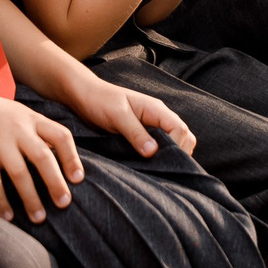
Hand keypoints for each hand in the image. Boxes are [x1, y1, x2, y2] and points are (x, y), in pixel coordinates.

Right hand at [0, 80, 80, 223]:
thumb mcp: (18, 115)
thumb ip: (37, 133)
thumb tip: (60, 158)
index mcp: (31, 118)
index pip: (60, 136)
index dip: (72, 158)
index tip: (78, 179)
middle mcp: (17, 128)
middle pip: (42, 157)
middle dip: (55, 182)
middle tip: (64, 204)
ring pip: (19, 172)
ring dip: (31, 198)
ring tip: (39, 218)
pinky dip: (1, 200)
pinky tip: (8, 216)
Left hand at [59, 71, 192, 159]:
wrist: (83, 96)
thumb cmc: (99, 101)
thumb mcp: (117, 116)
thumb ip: (135, 132)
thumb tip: (153, 151)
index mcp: (157, 110)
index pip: (181, 130)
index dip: (177, 148)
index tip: (161, 161)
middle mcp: (159, 118)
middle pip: (184, 138)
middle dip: (178, 155)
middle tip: (162, 170)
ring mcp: (152, 128)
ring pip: (174, 144)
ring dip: (169, 157)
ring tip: (155, 171)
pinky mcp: (143, 136)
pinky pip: (159, 148)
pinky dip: (159, 158)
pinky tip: (149, 168)